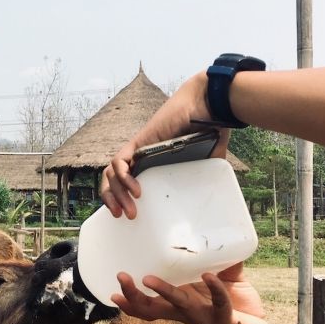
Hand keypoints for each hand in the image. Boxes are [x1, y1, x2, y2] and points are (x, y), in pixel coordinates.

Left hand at [100, 71, 229, 218]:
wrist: (208, 106)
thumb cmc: (209, 129)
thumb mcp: (205, 160)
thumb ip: (202, 175)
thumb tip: (212, 194)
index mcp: (150, 163)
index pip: (124, 182)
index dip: (120, 198)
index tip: (126, 215)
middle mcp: (140, 157)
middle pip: (112, 180)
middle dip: (113, 201)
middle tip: (122, 216)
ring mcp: (137, 149)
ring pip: (112, 173)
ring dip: (116, 194)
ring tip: (129, 210)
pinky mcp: (139, 142)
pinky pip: (119, 162)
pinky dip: (123, 177)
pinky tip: (135, 190)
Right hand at [111, 263, 276, 323]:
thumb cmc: (239, 310)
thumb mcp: (226, 282)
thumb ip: (221, 262)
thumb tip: (217, 237)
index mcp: (182, 306)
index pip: (150, 307)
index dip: (131, 302)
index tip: (112, 292)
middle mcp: (187, 315)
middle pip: (152, 310)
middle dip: (134, 296)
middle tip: (120, 277)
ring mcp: (204, 319)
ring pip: (178, 307)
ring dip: (163, 293)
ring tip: (149, 279)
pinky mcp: (225, 322)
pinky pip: (219, 304)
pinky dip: (214, 290)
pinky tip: (208, 277)